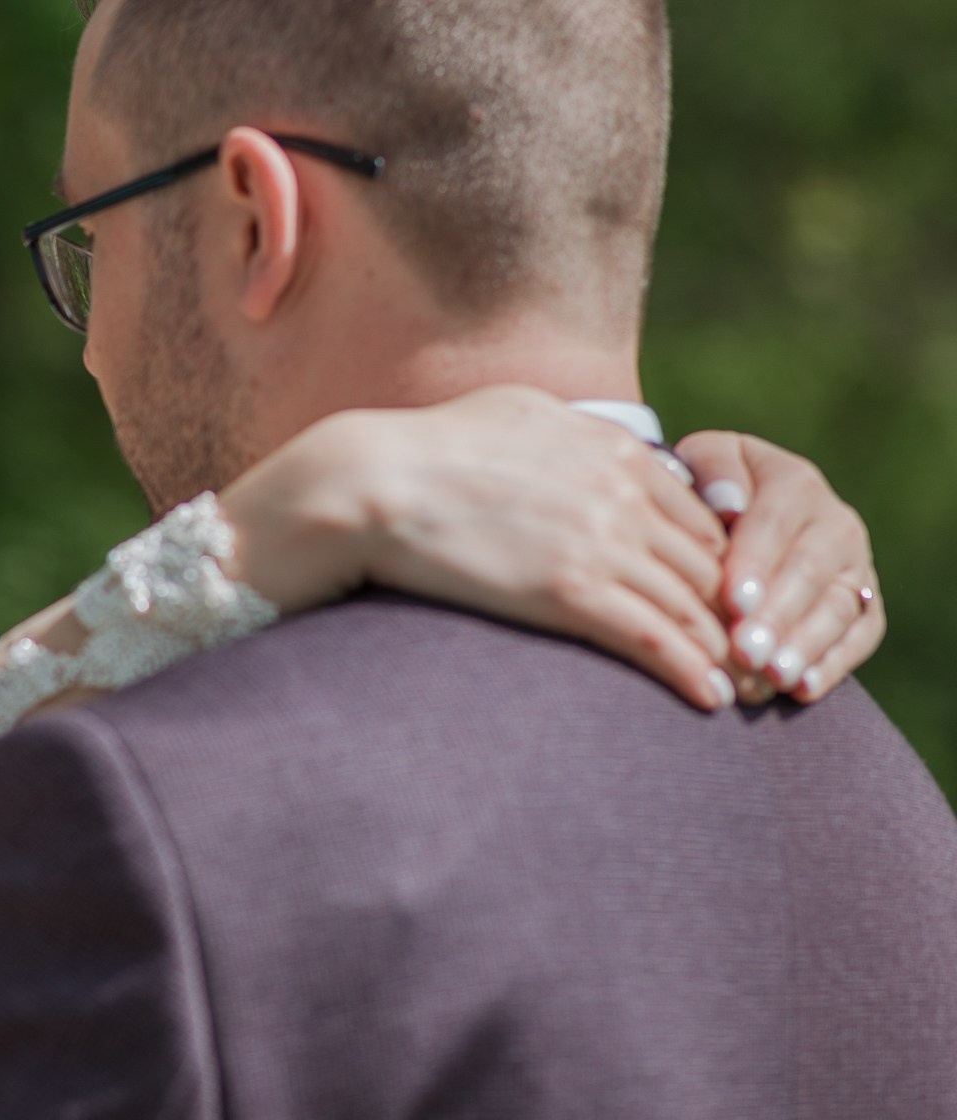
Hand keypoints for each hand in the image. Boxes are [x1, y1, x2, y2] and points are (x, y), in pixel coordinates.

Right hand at [221, 385, 737, 711]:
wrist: (369, 482)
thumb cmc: (423, 449)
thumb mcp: (514, 414)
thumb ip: (568, 432)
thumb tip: (589, 438)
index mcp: (610, 449)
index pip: (694, 515)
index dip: (721, 565)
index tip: (729, 604)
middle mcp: (618, 492)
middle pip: (707, 563)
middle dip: (739, 614)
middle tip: (757, 658)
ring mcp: (596, 540)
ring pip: (689, 604)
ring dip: (725, 652)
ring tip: (744, 690)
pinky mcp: (566, 590)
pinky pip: (650, 637)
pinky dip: (687, 670)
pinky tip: (706, 699)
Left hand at [675, 431, 882, 703]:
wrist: (731, 507)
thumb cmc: (702, 488)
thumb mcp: (700, 462)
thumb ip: (713, 471)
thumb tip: (728, 503)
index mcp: (794, 481)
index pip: (777, 523)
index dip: (756, 563)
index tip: (732, 601)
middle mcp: (834, 522)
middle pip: (810, 572)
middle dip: (778, 615)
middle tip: (746, 652)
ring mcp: (854, 565)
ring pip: (837, 607)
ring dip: (805, 645)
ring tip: (772, 676)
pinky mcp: (864, 602)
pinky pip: (860, 635)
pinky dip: (833, 664)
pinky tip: (802, 689)